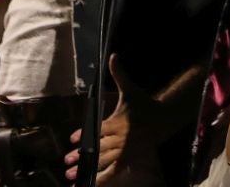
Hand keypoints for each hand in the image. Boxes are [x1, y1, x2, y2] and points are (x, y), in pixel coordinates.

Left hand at [66, 55, 159, 184]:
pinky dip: (101, 178)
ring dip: (87, 168)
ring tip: (70, 174)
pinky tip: (87, 183)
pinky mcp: (128, 159)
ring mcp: (125, 151)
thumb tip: (113, 56)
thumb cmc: (142, 104)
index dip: (84, 134)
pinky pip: (113, 171)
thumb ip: (119, 75)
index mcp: (119, 121)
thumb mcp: (130, 90)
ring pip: (103, 161)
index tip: (72, 139)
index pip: (99, 129)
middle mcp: (122, 138)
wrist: (162, 120)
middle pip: (99, 147)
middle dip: (81, 155)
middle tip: (66, 160)